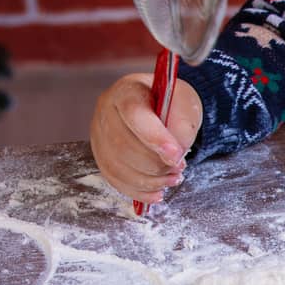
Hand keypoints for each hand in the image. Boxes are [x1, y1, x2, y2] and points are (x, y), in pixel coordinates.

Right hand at [88, 74, 200, 204]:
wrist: (163, 109)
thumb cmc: (172, 105)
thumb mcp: (186, 107)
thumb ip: (181, 128)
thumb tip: (173, 157)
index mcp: (127, 91)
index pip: (134, 114)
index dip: (154, 138)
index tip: (176, 155)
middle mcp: (106, 111)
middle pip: (122, 145)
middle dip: (155, 164)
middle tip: (179, 169)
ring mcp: (99, 134)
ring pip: (117, 167)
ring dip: (149, 181)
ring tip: (173, 179)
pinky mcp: (101, 156)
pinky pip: (115, 180)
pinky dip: (138, 191)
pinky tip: (157, 193)